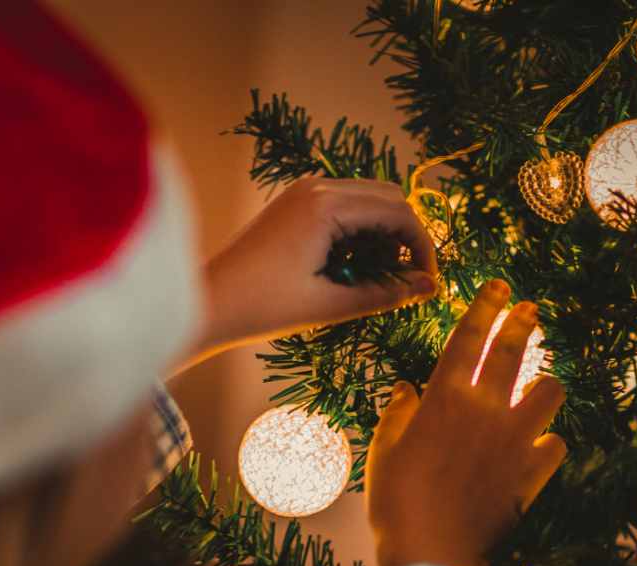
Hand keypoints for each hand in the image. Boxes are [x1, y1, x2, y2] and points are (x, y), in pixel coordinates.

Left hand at [184, 177, 437, 367]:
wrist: (207, 302)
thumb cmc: (262, 307)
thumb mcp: (330, 305)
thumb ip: (384, 293)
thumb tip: (429, 287)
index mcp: (325, 206)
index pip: (398, 213)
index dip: (422, 247)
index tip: (428, 282)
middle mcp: (317, 187)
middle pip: (389, 197)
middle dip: (407, 236)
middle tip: (410, 279)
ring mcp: (304, 191)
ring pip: (369, 199)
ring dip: (385, 233)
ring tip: (383, 277)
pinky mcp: (296, 202)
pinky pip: (346, 205)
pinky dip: (362, 230)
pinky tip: (357, 265)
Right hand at [364, 279, 567, 565]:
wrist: (432, 551)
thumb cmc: (396, 501)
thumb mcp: (384, 451)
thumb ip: (398, 413)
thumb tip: (406, 388)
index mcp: (445, 397)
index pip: (469, 337)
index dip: (485, 307)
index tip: (498, 286)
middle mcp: (485, 409)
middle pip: (513, 350)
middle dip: (523, 322)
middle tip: (530, 308)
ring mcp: (515, 439)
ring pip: (550, 391)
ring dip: (546, 383)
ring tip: (543, 384)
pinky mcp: (533, 472)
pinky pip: (555, 443)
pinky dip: (548, 441)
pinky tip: (540, 445)